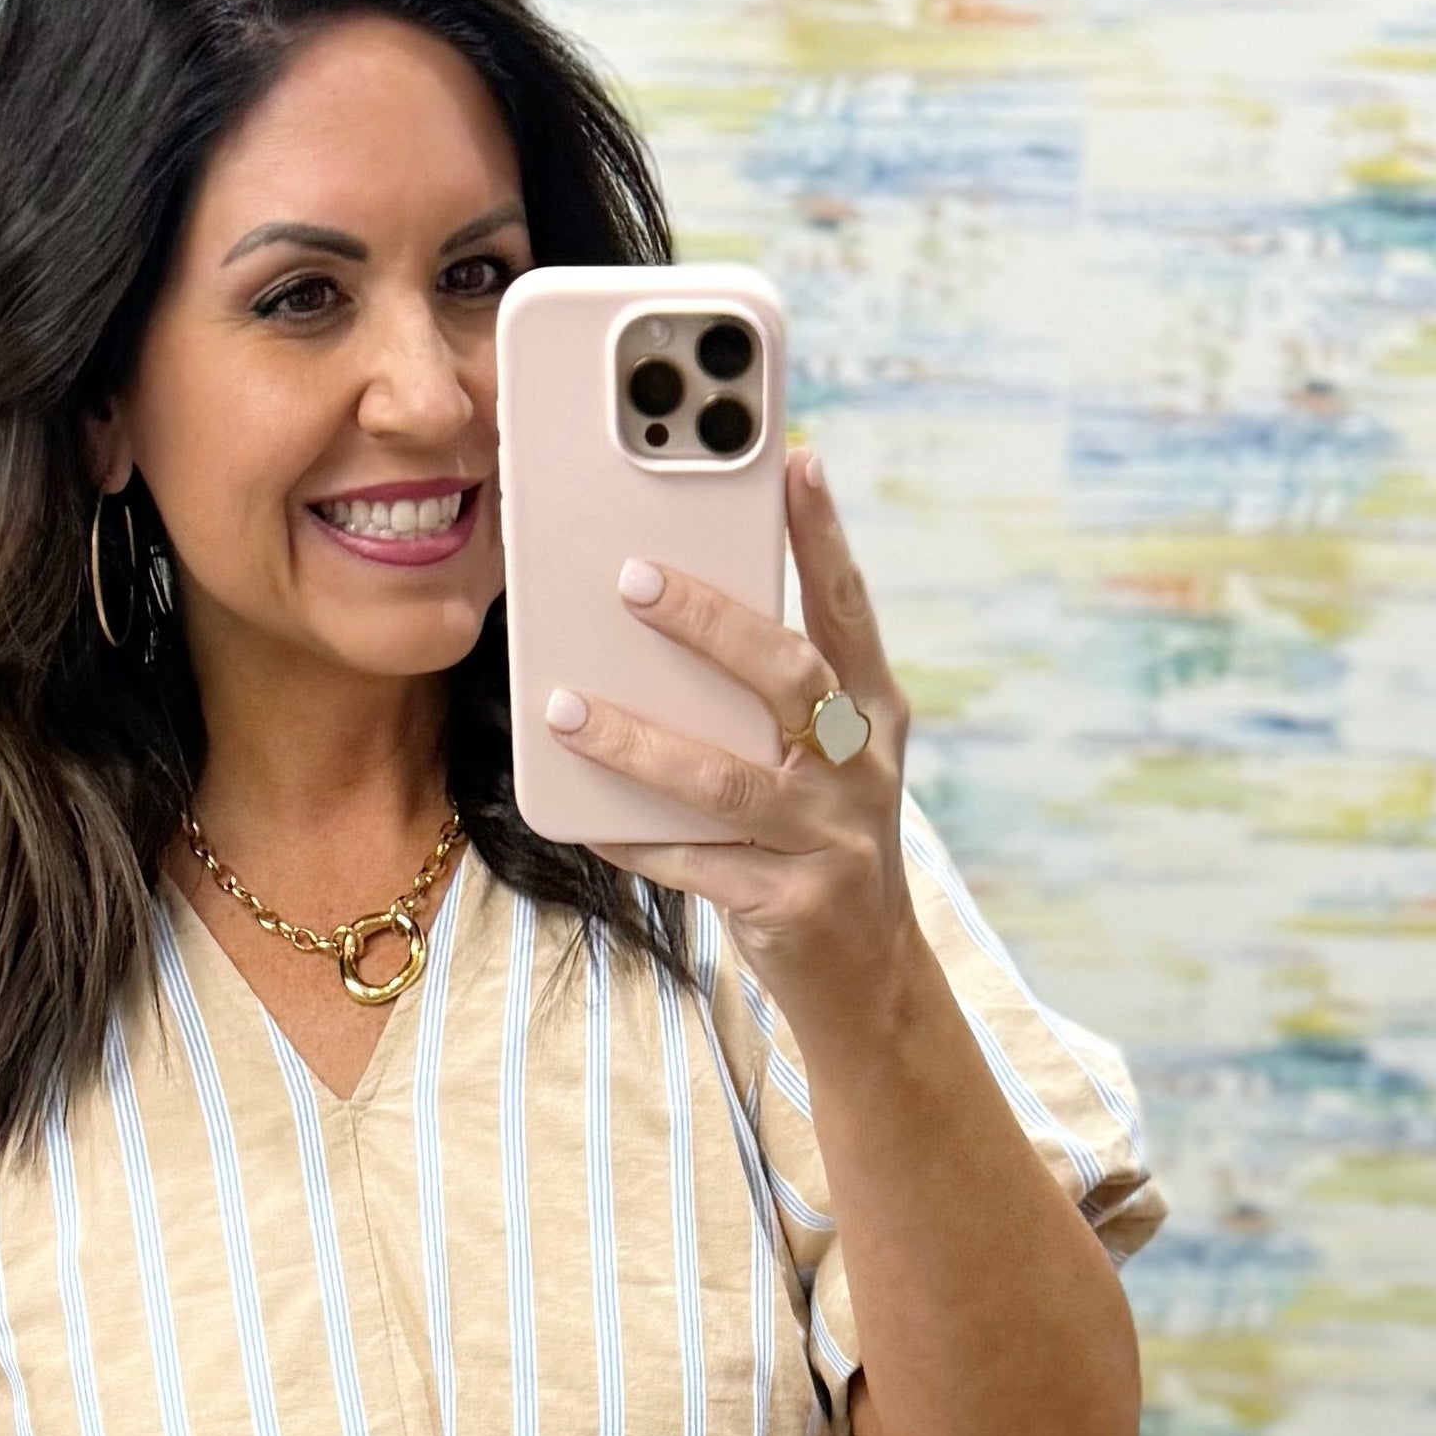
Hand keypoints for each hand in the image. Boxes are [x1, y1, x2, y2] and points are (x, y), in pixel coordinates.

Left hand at [537, 449, 916, 1025]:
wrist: (867, 975)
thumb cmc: (820, 839)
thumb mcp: (821, 758)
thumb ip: (773, 695)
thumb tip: (668, 613)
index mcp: (873, 714)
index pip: (848, 608)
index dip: (823, 535)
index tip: (795, 461)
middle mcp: (860, 769)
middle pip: (787, 677)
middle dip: (710, 623)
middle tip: (633, 578)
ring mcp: (829, 840)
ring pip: (723, 778)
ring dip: (636, 741)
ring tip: (563, 706)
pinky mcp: (788, 904)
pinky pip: (691, 863)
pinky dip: (630, 837)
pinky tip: (577, 812)